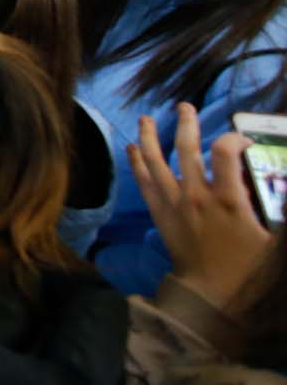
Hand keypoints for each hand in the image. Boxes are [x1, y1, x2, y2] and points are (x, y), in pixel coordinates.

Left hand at [130, 103, 273, 307]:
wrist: (212, 296)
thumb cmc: (248, 270)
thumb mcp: (276, 242)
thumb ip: (283, 211)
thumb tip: (284, 185)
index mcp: (228, 199)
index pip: (226, 152)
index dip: (235, 139)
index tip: (244, 142)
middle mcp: (196, 195)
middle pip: (186, 148)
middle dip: (186, 124)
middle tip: (184, 106)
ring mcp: (174, 204)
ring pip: (155, 161)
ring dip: (150, 136)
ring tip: (145, 118)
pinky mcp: (159, 215)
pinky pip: (143, 182)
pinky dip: (136, 163)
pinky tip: (131, 148)